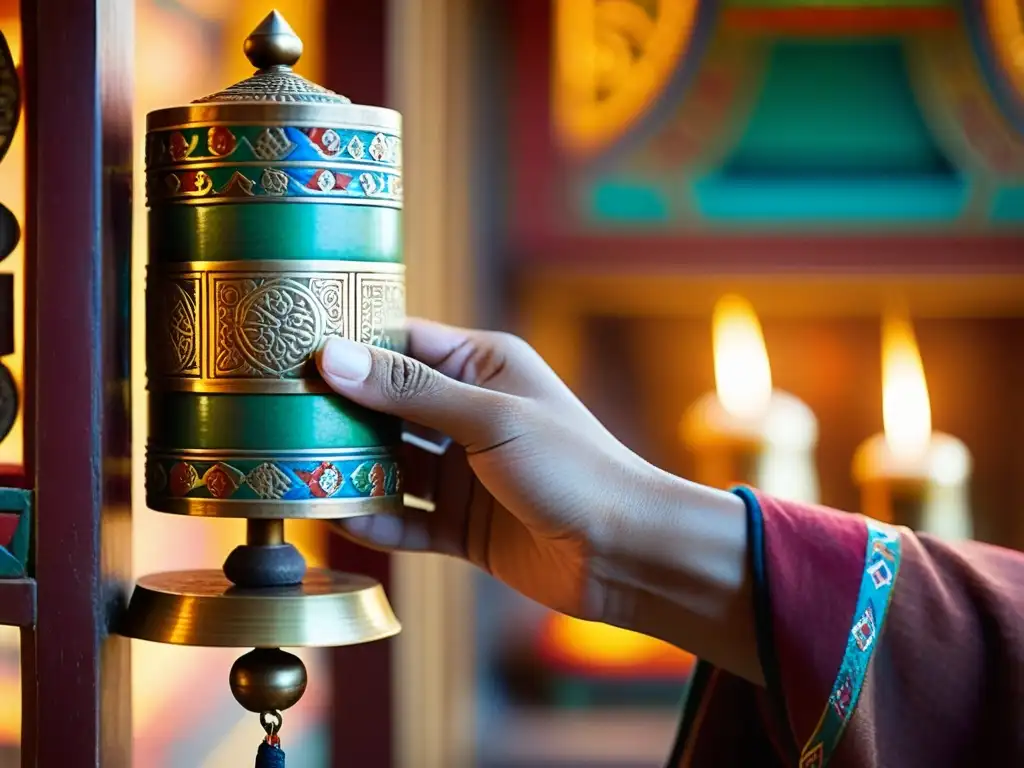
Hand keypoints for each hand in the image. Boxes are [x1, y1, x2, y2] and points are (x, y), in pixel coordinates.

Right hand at [318, 319, 759, 681]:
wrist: (625, 553)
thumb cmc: (572, 466)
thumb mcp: (489, 419)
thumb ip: (410, 392)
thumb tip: (331, 357)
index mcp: (482, 368)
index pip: (402, 343)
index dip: (349, 345)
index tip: (288, 348)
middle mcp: (468, 414)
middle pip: (386, 406)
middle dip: (337, 410)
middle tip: (271, 410)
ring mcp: (463, 473)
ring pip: (390, 464)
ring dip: (349, 468)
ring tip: (289, 466)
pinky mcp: (461, 526)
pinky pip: (405, 519)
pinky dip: (374, 520)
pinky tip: (335, 518)